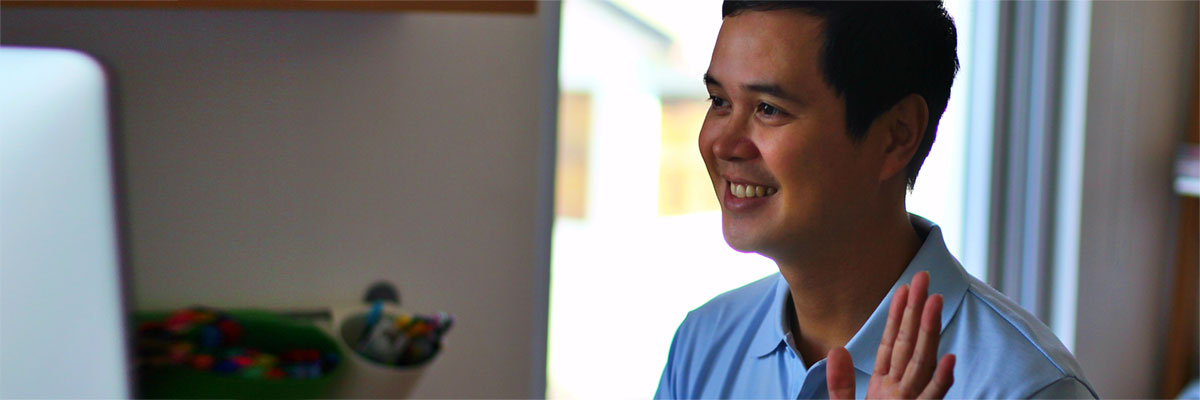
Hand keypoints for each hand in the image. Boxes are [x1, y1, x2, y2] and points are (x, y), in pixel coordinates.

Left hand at [826, 271, 954, 398]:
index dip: (896, 316)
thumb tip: (836, 351)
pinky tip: (949, 357)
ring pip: (922, 363)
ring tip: (935, 300)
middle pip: (910, 344)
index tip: (902, 289)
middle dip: (916, 310)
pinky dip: (941, 379)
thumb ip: (840, 384)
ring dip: (929, 331)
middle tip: (923, 277)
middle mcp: (901, 391)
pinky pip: (930, 397)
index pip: (891, 344)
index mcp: (883, 387)